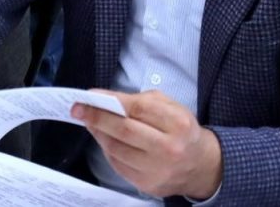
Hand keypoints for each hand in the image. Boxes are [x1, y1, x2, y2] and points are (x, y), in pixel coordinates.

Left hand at [73, 89, 222, 198]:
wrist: (201, 166)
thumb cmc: (181, 130)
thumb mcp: (171, 106)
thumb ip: (141, 101)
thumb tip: (107, 99)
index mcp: (178, 123)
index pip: (137, 108)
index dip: (110, 100)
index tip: (89, 94)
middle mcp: (169, 148)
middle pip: (123, 130)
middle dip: (96, 117)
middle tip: (78, 109)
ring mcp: (158, 170)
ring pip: (116, 149)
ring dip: (98, 133)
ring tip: (89, 121)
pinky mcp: (148, 184)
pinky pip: (118, 164)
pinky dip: (107, 149)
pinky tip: (104, 138)